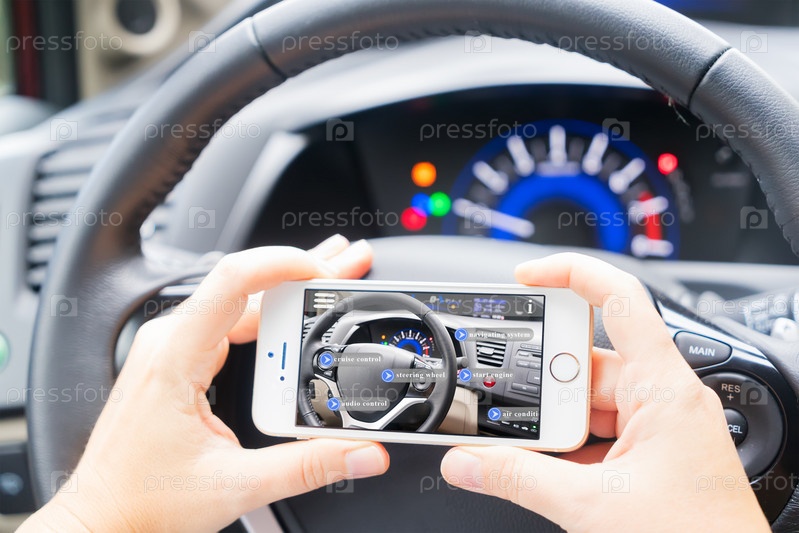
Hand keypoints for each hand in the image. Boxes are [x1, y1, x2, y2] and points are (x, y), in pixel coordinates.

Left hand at [21, 235, 388, 532]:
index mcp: (175, 357)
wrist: (101, 518)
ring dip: (289, 291)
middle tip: (350, 267)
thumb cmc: (141, 501)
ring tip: (334, 279)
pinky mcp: (180, 359)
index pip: (232, 281)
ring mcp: (174, 347)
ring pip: (240, 302)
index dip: (283, 263)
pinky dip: (270, 314)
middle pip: (246, 286)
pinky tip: (296, 311)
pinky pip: (230, 321)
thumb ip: (306, 467)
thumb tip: (360, 452)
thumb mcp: (234, 486)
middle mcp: (171, 341)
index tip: (325, 268)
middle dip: (304, 272)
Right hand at [440, 253, 768, 531]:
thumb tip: (466, 460)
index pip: (619, 299)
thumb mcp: (592, 505)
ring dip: (553, 421)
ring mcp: (657, 429)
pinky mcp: (650, 457)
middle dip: (545, 378)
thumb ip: (518, 479)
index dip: (570, 273)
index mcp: (663, 388)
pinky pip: (597, 434)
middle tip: (507, 393)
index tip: (526, 278)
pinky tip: (543, 465)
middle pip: (589, 359)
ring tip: (520, 440)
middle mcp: (663, 399)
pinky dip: (567, 446)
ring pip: (589, 403)